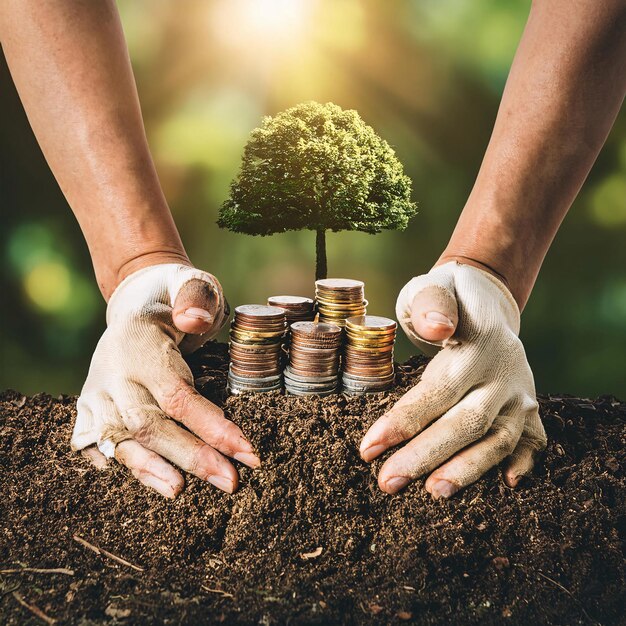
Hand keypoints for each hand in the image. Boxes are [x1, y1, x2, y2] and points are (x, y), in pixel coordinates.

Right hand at [72, 263, 259, 497]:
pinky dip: (114, 465)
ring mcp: (97, 392)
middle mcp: (113, 374)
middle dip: (191, 457)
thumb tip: (193, 320)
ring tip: (179, 493)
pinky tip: (140, 483)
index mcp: (140, 346)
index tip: (247, 452)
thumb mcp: (190, 282)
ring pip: (119, 439)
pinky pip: (94, 442)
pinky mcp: (89, 406)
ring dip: (149, 471)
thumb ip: (194, 296)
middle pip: (149, 425)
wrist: (133, 300)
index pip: (177, 396)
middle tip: (230, 482)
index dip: (211, 426)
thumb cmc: (172, 295)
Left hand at [360, 261, 545, 498]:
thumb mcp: (433, 288)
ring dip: (468, 470)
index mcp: (479, 344)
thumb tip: (438, 328)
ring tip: (434, 492)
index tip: (368, 448)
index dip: (404, 421)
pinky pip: (532, 442)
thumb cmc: (447, 299)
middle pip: (466, 423)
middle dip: (426, 456)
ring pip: (498, 440)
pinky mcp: (530, 409)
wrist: (487, 301)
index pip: (438, 391)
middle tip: (388, 482)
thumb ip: (432, 303)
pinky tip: (508, 486)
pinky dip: (524, 464)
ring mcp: (520, 393)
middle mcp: (504, 373)